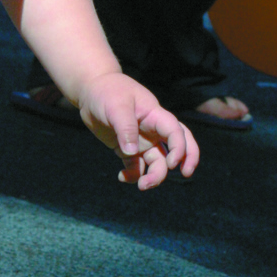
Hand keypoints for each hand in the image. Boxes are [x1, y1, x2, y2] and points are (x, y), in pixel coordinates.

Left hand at [76, 72, 198, 188]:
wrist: (91, 90)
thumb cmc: (107, 92)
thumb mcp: (116, 106)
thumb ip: (125, 128)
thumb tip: (132, 152)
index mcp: (155, 116)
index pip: (176, 132)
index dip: (180, 148)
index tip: (172, 163)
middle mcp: (152, 130)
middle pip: (178, 146)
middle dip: (186, 160)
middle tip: (185, 174)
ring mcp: (141, 141)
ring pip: (157, 162)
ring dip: (155, 176)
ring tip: (142, 186)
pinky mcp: (127, 149)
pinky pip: (136, 167)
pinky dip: (133, 175)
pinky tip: (122, 177)